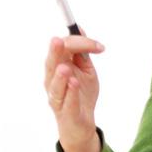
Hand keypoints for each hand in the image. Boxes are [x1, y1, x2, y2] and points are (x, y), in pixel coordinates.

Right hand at [43, 33, 105, 151]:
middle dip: (56, 52)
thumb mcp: (85, 70)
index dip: (80, 43)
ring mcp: (57, 97)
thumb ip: (82, 51)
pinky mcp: (65, 112)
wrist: (81, 123)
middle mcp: (53, 81)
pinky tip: (73, 84)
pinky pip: (67, 101)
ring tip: (65, 67)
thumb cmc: (81, 94)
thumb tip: (79, 28)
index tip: (99, 46)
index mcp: (58, 67)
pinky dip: (70, 93)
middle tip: (59, 41)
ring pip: (55, 85)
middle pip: (52, 64)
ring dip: (60, 76)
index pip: (63, 49)